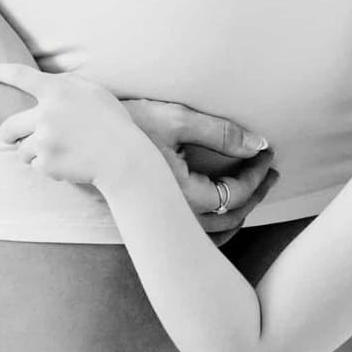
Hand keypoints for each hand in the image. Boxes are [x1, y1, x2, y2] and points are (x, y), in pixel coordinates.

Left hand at [0, 63, 140, 187]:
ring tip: (59, 151)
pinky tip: (68, 162)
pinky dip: (48, 165)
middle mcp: (46, 114)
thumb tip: (44, 83)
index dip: (1, 72)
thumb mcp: (93, 91)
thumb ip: (67, 84)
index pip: (21, 76)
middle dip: (7, 134)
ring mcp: (45, 141)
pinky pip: (36, 166)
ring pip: (21, 150)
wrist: (122, 157)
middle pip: (8, 126)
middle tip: (11, 137)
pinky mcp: (47, 164)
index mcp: (58, 90)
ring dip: (34, 151)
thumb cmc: (110, 121)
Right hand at [120, 97, 277, 240]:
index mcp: (182, 193)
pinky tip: (220, 204)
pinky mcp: (149, 217)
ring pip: (212, 232)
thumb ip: (222, 133)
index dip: (257, 174)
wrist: (81, 135)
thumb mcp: (177, 118)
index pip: (234, 193)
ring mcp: (159, 219)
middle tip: (270, 171)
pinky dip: (215, 222)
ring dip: (238, 210)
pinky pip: (193, 233)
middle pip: (228, 218)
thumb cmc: (128, 122)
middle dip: (256, 193)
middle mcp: (172, 215)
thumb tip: (260, 144)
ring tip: (255, 187)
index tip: (268, 153)